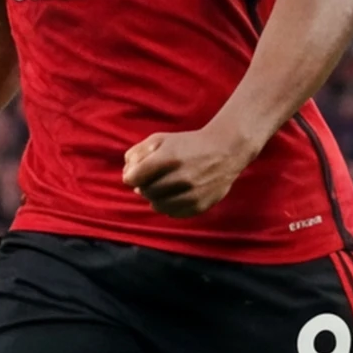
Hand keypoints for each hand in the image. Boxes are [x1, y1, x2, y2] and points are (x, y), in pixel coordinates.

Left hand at [119, 128, 257, 219]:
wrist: (225, 151)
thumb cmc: (188, 144)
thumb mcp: (161, 139)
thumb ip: (138, 153)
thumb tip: (127, 175)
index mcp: (169, 157)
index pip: (134, 177)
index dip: (131, 177)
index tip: (136, 174)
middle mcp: (181, 177)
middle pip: (145, 191)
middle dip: (143, 186)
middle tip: (150, 180)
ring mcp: (192, 194)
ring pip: (157, 205)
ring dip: (154, 197)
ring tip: (162, 187)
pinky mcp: (200, 205)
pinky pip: (173, 213)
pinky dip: (168, 206)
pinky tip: (173, 195)